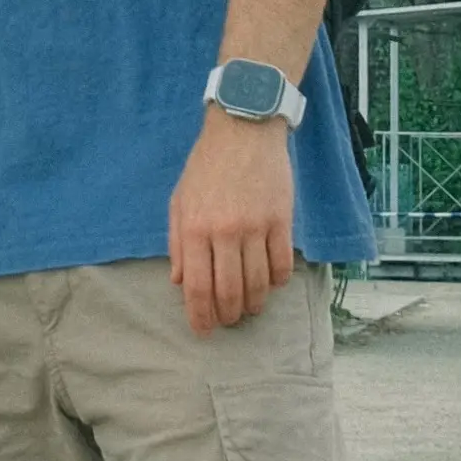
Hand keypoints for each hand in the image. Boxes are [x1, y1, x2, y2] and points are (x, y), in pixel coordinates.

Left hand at [166, 110, 298, 329]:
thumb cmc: (207, 166)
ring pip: (258, 284)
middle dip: (229, 315)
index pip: (197, 287)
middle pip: (230, 292)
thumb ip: (178, 243)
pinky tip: (271, 284)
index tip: (203, 331)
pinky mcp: (282, 220)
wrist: (243, 129)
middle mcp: (225, 232)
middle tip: (230, 321)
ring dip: (255, 304)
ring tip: (251, 308)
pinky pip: (282, 265)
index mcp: (195, 229)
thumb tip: (179, 282)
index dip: (200, 316)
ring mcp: (256, 227)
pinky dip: (278, 282)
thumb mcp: (180, 201)